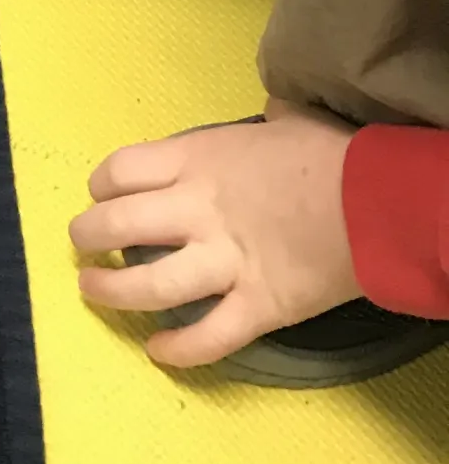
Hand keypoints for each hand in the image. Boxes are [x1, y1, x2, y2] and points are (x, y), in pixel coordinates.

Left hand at [70, 112, 359, 368]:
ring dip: (112, 292)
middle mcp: (198, 210)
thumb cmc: (334, 154)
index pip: (121, 170)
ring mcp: (225, 263)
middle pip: (117, 225)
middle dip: (88, 236)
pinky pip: (208, 338)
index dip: (102, 185)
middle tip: (83, 246)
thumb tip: (276, 111)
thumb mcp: (289, 120)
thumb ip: (268, 121)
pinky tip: (157, 352)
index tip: (101, 195)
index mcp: (199, 160)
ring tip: (93, 292)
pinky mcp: (258, 307)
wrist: (379, 201)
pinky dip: (178, 350)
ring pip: (149, 286)